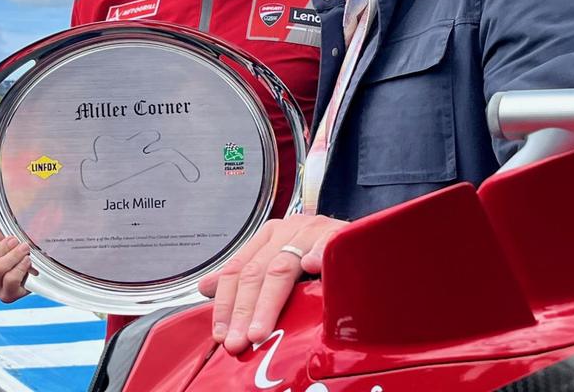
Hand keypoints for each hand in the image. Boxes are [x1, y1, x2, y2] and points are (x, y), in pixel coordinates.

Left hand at [197, 214, 346, 353]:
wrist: (367, 243)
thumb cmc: (323, 258)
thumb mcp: (281, 264)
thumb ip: (246, 276)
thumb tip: (205, 288)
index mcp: (271, 236)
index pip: (238, 270)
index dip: (226, 304)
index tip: (220, 334)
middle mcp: (289, 230)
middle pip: (256, 272)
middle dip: (243, 312)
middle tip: (238, 342)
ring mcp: (314, 231)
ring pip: (282, 267)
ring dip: (268, 304)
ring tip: (259, 332)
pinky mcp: (340, 235)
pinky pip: (326, 247)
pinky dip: (318, 256)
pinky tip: (312, 269)